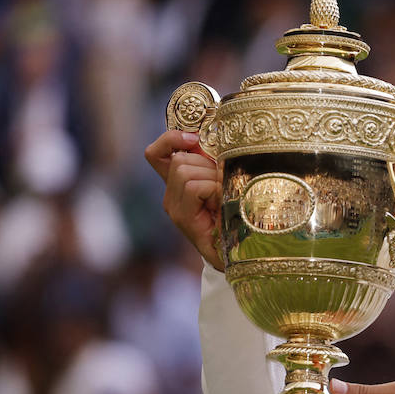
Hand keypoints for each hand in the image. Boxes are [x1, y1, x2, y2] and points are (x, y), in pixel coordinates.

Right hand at [144, 129, 223, 269]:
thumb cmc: (235, 218)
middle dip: (207, 165)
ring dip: (212, 178)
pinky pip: (194, 187)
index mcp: (178, 184)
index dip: (170, 139)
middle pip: (180, 159)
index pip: (157, 154)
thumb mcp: (224, 184)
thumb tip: (218, 140)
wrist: (237, 255)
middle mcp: (171, 194)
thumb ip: (215, 165)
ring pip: (186, 170)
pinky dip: (213, 190)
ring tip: (223, 197)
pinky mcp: (181, 217)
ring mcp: (174, 206)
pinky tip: (221, 204)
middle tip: (223, 185)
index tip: (193, 138)